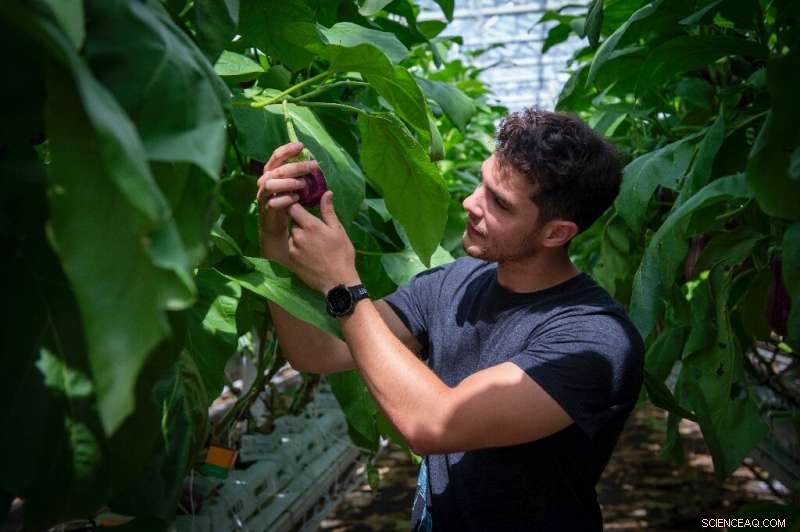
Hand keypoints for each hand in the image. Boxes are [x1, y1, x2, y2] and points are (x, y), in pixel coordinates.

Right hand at [255, 142, 320, 264]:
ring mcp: (264, 199)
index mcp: (273, 177)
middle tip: (312, 166)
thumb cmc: (291, 212)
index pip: (276, 158)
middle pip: (275, 169)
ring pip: (269, 183)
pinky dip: (283, 199)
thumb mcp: (300, 193)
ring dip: (286, 182)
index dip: (286, 150)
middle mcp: (265, 185)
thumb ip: (304, 180)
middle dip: (293, 166)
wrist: (282, 239)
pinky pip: (272, 203)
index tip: (301, 145)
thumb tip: (315, 166)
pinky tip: (296, 199)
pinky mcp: (266, 213)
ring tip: (302, 185)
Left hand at [286, 191, 359, 293]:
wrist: (337, 282)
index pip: (293, 207)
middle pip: (293, 222)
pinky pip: (291, 248)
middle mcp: (298, 236)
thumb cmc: (342, 255)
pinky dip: (297, 248)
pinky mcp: (291, 260)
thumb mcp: (338, 231)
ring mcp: (292, 249)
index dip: (297, 206)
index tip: (303, 207)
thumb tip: (326, 193)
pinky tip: (309, 254)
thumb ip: (328, 211)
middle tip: (314, 230)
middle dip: (301, 223)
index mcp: (310, 226)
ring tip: (314, 244)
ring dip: (299, 236)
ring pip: (292, 235)